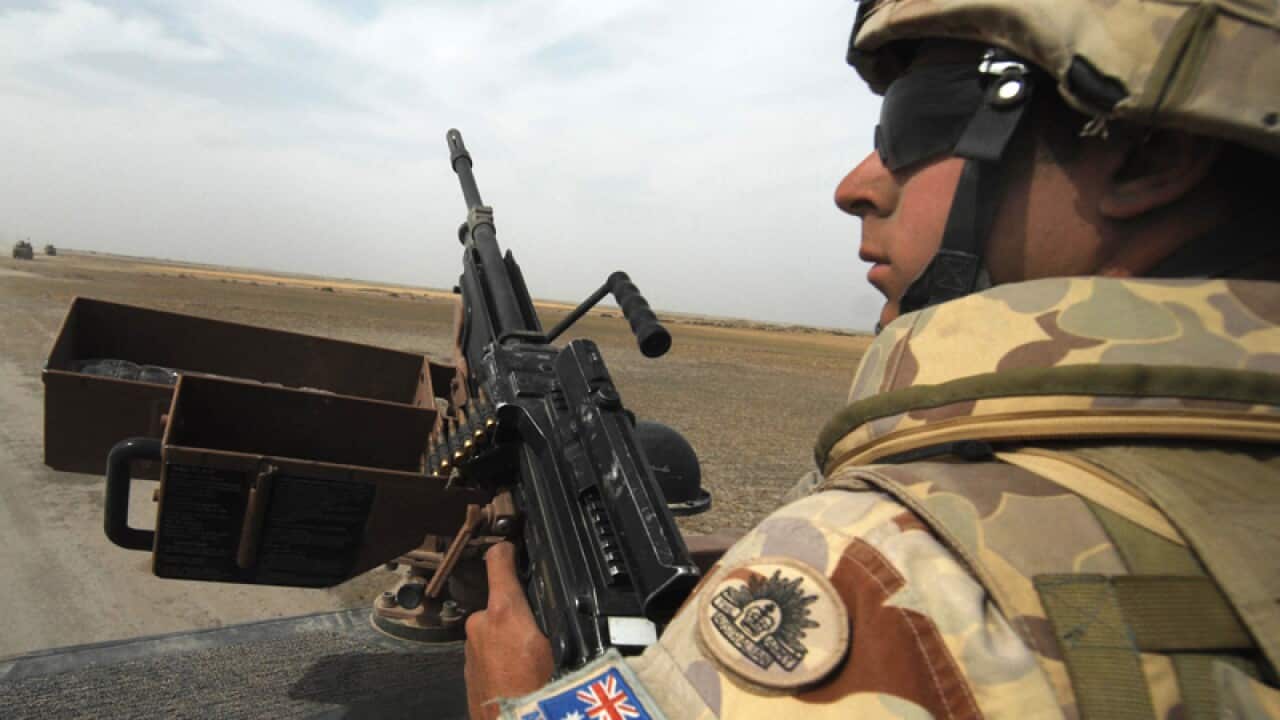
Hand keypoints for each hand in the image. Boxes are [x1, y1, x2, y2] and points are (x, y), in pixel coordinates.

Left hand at [465, 542, 554, 719]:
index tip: (514, 545)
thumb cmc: (539, 696)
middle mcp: (480, 626)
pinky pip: (489, 654)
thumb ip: (560, 621)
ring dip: (511, 640)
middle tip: (546, 634)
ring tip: (536, 663)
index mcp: (504, 613)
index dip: (508, 549)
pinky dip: (503, 661)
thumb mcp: (564, 650)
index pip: (499, 561)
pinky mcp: (468, 672)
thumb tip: (577, 605)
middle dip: (521, 613)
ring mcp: (471, 651)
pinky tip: (523, 677)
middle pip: (503, 603)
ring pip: (495, 631)